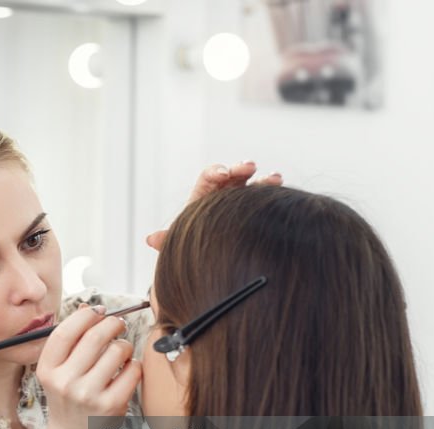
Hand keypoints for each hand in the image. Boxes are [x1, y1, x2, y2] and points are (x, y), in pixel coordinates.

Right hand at [35, 304, 141, 428]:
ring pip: (117, 350)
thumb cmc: (68, 399)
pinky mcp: (111, 405)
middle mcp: (65, 382)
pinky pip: (132, 370)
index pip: (65, 331)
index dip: (85, 315)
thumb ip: (70, 342)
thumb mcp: (58, 372)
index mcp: (48, 370)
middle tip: (117, 324)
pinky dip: (134, 365)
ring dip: (124, 345)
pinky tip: (128, 370)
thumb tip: (87, 308)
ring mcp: (88, 395)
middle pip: (95, 336)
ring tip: (121, 352)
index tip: (98, 311)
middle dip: (112, 323)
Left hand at [145, 162, 282, 251]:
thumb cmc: (192, 243)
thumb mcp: (181, 241)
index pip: (209, 178)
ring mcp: (242, 201)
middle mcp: (224, 194)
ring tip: (275, 178)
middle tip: (250, 167)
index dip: (216, 173)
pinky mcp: (256, 210)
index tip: (222, 174)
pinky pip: (265, 199)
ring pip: (253, 185)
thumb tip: (151, 239)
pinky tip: (283, 191)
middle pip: (234, 175)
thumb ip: (169, 239)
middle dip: (241, 168)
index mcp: (204, 196)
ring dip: (264, 180)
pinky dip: (273, 193)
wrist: (210, 256)